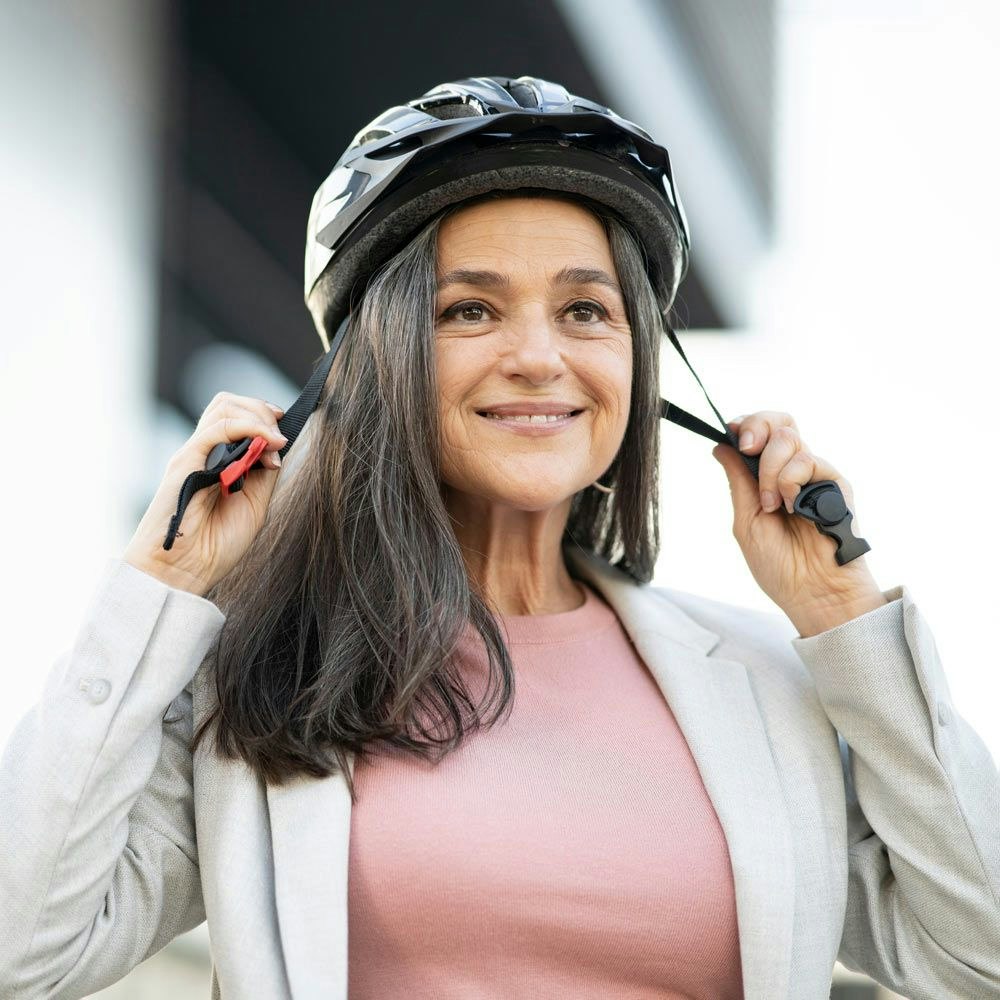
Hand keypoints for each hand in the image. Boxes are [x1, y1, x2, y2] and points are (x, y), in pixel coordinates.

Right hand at [122, 392, 287, 595]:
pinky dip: (247, 428)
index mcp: (216, 460)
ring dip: (258, 417)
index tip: (283, 433)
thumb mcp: (254, 504)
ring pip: (223, 408)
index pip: (236, 417)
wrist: (184, 571)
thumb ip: (264, 473)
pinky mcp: (184, 463)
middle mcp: (203, 452)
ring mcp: (193, 455)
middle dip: (262, 410)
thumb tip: (278, 443)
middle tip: (280, 434)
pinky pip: (215, 429)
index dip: (263, 416)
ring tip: (276, 440)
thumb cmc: (215, 545)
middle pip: (228, 403)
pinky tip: (266, 443)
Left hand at [711, 410, 885, 634]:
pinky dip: (789, 481)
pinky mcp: (836, 484)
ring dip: (770, 469)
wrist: (813, 593)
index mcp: (770, 478)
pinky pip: (809, 461)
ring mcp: (815, 476)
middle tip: (748, 447)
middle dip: (758, 425)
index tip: (732, 430)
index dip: (748, 425)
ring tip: (771, 504)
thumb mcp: (746, 520)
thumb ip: (738, 481)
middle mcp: (794, 471)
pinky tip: (791, 507)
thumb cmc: (780, 565)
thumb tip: (721, 446)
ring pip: (789, 438)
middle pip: (780, 423)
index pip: (762, 434)